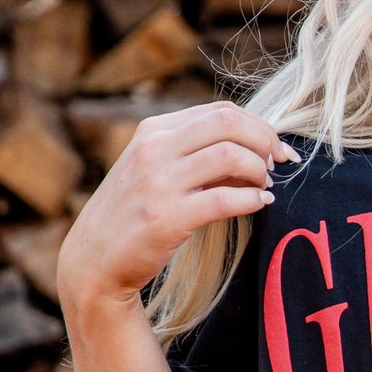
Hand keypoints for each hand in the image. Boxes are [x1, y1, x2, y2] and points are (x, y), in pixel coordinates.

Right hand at [59, 102, 295, 310]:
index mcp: (153, 131)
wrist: (95, 260)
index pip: (219, 111)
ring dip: (259, 170)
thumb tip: (254, 151)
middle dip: (264, 141)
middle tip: (277, 163)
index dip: (257, 126)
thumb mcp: (155, 171)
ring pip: (230, 156)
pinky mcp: (166, 218)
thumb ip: (195, 155)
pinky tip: (260, 204)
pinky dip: (252, 199)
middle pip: (228, 124)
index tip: (274, 147)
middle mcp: (154, 149)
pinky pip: (224, 199)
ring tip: (265, 186)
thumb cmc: (134, 214)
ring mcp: (158, 183)